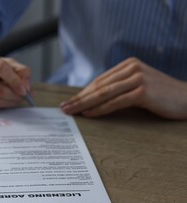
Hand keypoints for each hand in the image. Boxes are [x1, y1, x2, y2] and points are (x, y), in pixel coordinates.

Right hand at [0, 44, 30, 109]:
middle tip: (23, 96)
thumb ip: (21, 71)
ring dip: (9, 102)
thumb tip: (26, 87)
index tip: (24, 90)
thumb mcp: (6, 62)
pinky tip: (4, 101)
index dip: (15, 80)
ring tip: (15, 99)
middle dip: (14, 95)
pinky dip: (0, 106)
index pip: (0, 68)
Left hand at [60, 57, 186, 119]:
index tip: (70, 101)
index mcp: (129, 64)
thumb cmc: (161, 95)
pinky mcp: (142, 91)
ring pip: (104, 93)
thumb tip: (94, 99)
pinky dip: (100, 109)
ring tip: (71, 112)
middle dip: (79, 98)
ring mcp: (138, 78)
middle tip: (64, 108)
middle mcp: (132, 68)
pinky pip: (115, 102)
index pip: (100, 80)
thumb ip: (120, 87)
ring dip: (84, 104)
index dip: (83, 92)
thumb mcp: (138, 85)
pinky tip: (88, 114)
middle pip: (99, 86)